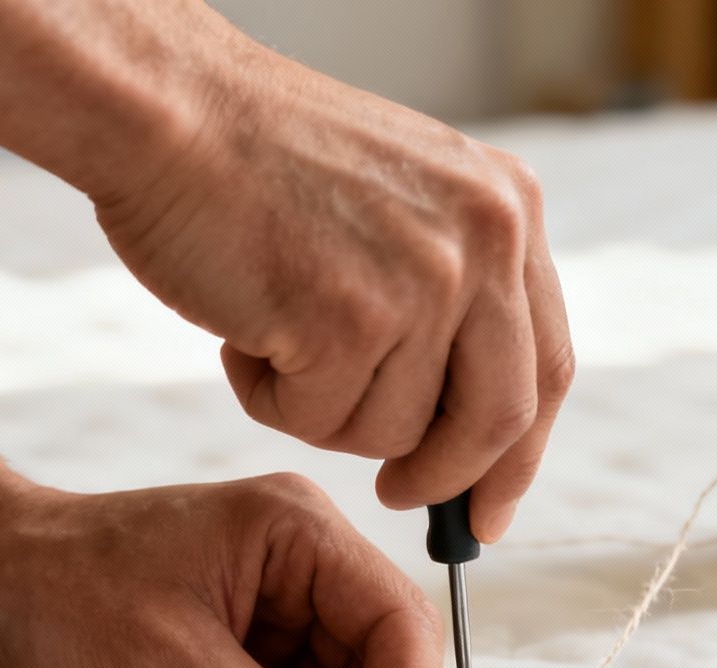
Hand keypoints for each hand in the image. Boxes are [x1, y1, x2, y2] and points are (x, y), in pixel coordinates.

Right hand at [92, 33, 575, 543]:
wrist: (168, 111)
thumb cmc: (259, 160)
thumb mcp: (405, 198)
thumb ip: (456, 283)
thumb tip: (476, 426)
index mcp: (510, 206)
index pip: (548, 363)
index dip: (521, 452)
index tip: (491, 507)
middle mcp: (487, 240)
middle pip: (501, 418)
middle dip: (448, 477)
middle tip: (400, 495)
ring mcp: (424, 282)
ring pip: (398, 430)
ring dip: (325, 411)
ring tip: (273, 333)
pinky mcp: (351, 322)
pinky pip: (322, 423)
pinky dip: (270, 398)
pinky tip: (243, 330)